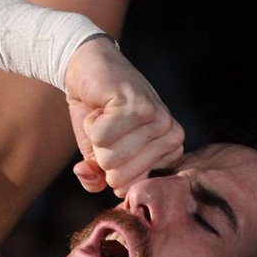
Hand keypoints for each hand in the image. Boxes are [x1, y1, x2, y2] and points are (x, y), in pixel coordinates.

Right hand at [65, 36, 183, 195]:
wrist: (88, 69)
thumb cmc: (98, 115)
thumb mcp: (96, 154)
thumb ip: (95, 179)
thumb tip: (84, 172)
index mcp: (170, 151)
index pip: (130, 188)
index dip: (109, 168)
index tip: (115, 142)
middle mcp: (171, 136)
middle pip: (118, 178)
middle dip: (101, 154)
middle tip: (109, 126)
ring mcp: (157, 119)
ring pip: (109, 158)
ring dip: (96, 136)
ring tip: (106, 116)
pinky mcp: (136, 105)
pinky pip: (101, 137)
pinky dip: (91, 122)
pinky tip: (102, 106)